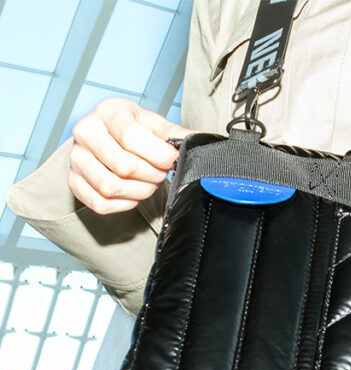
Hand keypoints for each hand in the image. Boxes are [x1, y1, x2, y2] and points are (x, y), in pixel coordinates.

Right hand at [68, 98, 194, 214]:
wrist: (107, 139)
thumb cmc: (131, 130)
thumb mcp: (154, 125)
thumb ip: (176, 134)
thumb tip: (202, 142)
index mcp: (108, 112)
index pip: (131, 137)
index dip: (158, 155)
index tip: (172, 160)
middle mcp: (86, 132)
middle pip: (123, 166)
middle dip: (151, 175)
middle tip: (160, 173)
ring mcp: (77, 159)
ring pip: (111, 187)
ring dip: (139, 191)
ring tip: (148, 182)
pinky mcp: (74, 182)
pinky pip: (101, 203)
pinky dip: (124, 204)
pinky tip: (133, 193)